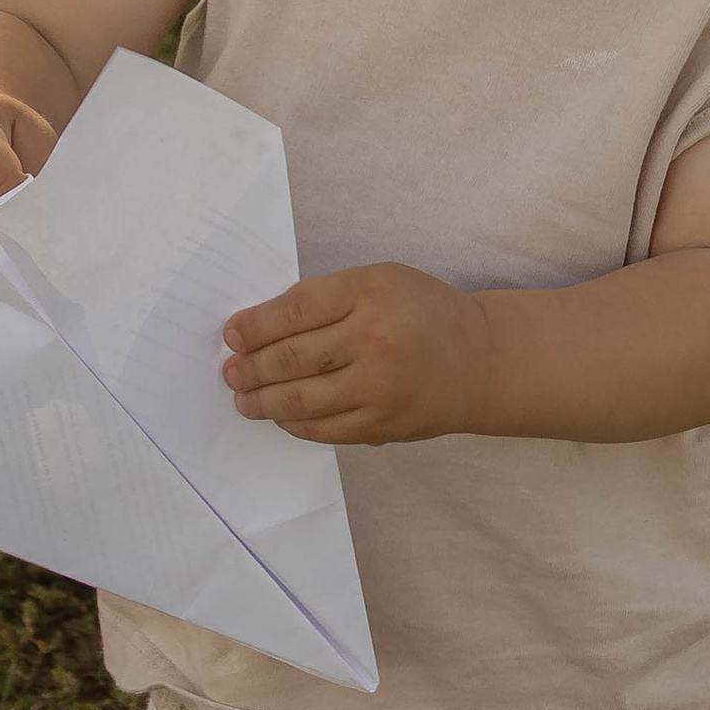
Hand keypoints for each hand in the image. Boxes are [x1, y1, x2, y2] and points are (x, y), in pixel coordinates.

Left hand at [221, 264, 494, 444]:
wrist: (480, 361)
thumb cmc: (423, 313)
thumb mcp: (381, 281)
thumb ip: (327, 297)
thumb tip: (261, 327)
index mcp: (370, 293)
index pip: (295, 310)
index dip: (255, 325)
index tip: (231, 334)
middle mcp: (374, 340)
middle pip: (292, 358)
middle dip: (250, 367)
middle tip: (229, 371)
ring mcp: (378, 388)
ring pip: (301, 399)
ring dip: (262, 400)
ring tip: (242, 398)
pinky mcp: (381, 424)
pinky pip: (323, 429)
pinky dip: (293, 423)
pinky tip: (279, 415)